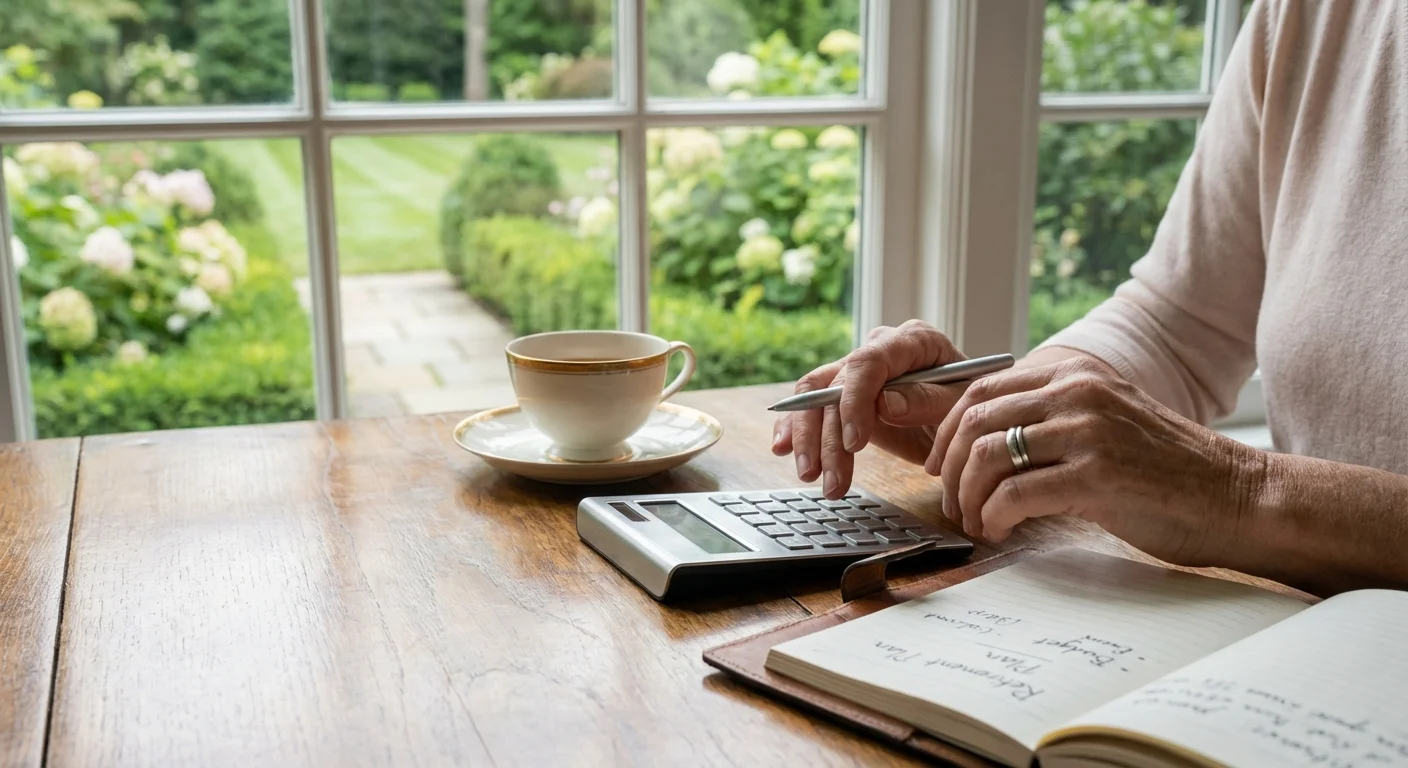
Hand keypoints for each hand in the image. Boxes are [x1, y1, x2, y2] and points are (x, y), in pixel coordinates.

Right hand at [772, 320, 967, 496]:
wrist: (968, 418)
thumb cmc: (973, 405)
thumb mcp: (964, 405)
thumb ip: (929, 401)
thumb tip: (885, 403)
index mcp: (912, 340)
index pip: (869, 362)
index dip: (855, 401)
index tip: (855, 442)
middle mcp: (879, 348)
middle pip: (836, 384)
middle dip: (828, 435)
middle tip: (829, 478)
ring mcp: (858, 371)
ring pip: (816, 397)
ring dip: (808, 438)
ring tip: (811, 476)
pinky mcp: (845, 396)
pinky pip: (812, 406)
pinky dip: (796, 428)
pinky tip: (783, 448)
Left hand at [927, 355, 1264, 566]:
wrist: (1235, 496)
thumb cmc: (1164, 470)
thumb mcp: (1102, 423)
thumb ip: (1050, 421)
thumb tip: (980, 443)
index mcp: (1073, 374)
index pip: (981, 389)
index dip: (947, 431)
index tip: (939, 465)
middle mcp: (1076, 392)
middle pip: (975, 422)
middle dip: (951, 469)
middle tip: (951, 503)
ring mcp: (1086, 431)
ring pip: (987, 457)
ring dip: (968, 497)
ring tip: (975, 522)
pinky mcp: (1095, 475)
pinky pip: (1014, 495)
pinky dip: (993, 517)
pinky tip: (999, 531)